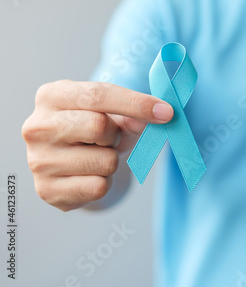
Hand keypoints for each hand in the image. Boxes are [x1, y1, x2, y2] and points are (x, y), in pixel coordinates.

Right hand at [22, 80, 172, 210]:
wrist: (71, 163)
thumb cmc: (93, 130)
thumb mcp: (112, 113)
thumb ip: (133, 112)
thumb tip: (158, 115)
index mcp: (51, 96)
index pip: (97, 95)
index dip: (136, 103)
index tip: (166, 112)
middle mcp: (36, 126)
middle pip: (98, 126)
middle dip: (116, 135)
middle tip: (111, 138)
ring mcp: (38, 161)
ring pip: (104, 161)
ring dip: (112, 161)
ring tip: (97, 156)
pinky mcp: (47, 191)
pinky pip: (98, 187)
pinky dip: (105, 183)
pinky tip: (90, 175)